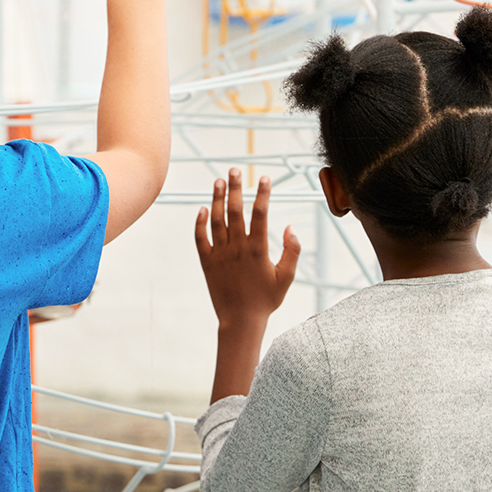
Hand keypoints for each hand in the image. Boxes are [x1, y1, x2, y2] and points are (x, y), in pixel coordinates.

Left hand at [194, 170, 300, 330]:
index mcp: (258, 249)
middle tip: (235, 169)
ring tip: (218, 181)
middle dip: (236, 188)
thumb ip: (292, 251)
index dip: (262, 194)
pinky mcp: (207, 262)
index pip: (260, 214)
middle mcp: (237, 248)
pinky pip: (200, 238)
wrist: (240, 321)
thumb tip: (290, 227)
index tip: (264, 178)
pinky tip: (203, 208)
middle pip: (236, 210)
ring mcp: (220, 254)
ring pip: (217, 220)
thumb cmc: (266, 300)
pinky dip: (200, 222)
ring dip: (217, 198)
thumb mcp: (287, 278)